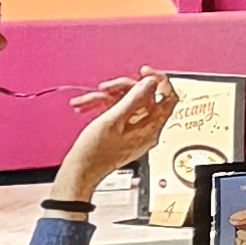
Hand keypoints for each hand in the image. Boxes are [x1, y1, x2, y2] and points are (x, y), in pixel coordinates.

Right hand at [54, 73, 174, 204]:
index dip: (158, 81)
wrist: (78, 173)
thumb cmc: (93, 153)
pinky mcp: (122, 132)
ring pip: (126, 103)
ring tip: (85, 102)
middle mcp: (146, 130)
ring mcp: (134, 131)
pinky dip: (102, 107)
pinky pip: (117, 112)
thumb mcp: (112, 120)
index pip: (167, 98)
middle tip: (104, 88)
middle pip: (143, 97)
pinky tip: (85, 107)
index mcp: (150, 128)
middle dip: (121, 89)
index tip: (143, 71)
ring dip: (104, 97)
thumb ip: (133, 99)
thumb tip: (151, 83)